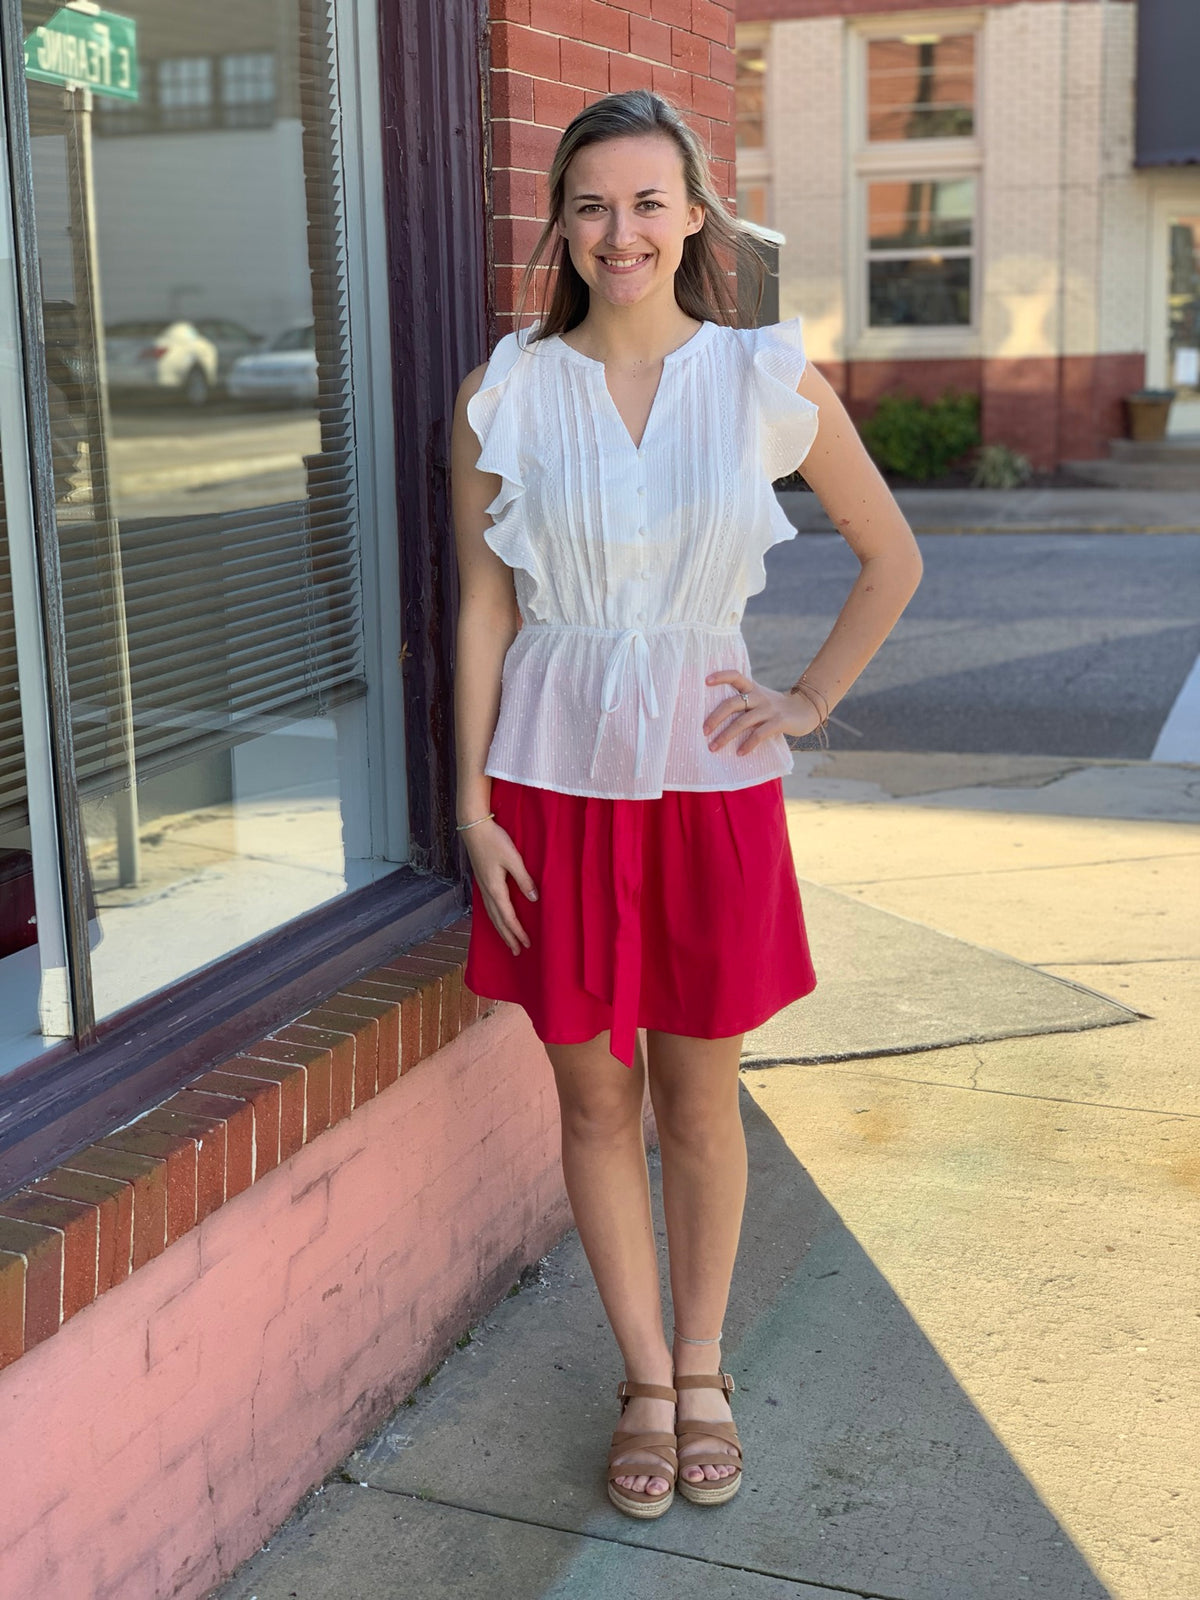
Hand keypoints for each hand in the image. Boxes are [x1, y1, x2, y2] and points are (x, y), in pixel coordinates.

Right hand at [461, 818, 537, 954]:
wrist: (474, 828)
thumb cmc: (495, 841)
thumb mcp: (513, 859)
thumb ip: (524, 879)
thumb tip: (534, 899)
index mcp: (495, 889)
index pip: (508, 917)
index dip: (518, 932)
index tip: (527, 944)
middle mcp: (487, 892)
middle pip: (498, 921)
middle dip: (508, 937)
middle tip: (518, 951)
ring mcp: (483, 887)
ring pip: (492, 915)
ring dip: (501, 930)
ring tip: (508, 941)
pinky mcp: (482, 881)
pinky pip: (488, 907)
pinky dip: (495, 918)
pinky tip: (497, 918)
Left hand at [703, 669, 823, 755]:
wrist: (806, 709)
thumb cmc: (774, 708)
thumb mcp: (759, 699)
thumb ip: (742, 702)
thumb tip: (713, 718)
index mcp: (752, 688)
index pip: (735, 675)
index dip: (721, 676)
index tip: (705, 681)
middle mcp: (759, 696)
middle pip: (732, 703)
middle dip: (715, 718)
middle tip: (703, 731)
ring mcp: (769, 708)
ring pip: (742, 722)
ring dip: (726, 736)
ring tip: (713, 747)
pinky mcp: (779, 722)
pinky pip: (759, 734)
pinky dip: (748, 745)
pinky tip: (739, 753)